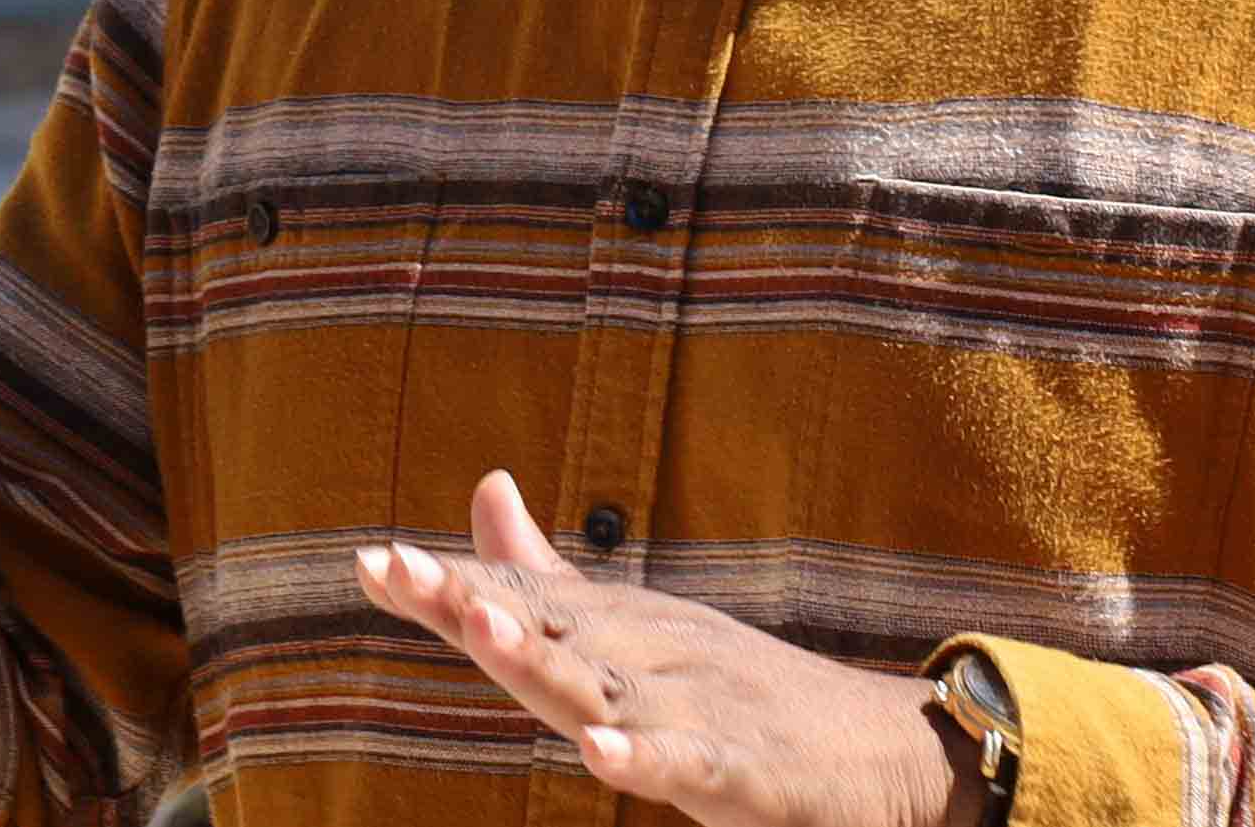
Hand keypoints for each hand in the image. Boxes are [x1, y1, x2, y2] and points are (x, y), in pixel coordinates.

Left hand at [356, 472, 984, 826]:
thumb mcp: (637, 630)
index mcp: (620, 632)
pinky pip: (689, 763)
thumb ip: (551, 572)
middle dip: (476, 601)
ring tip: (482, 629)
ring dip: (544, 658)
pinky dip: (645, 755)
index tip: (370, 560)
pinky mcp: (744, 768)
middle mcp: (651, 657)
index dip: (445, 586)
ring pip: (609, 687)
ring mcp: (698, 708)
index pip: (521, 600)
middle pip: (553, 629)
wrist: (884, 743)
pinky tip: (598, 751)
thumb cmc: (744, 688)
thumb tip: (483, 486)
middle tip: (405, 573)